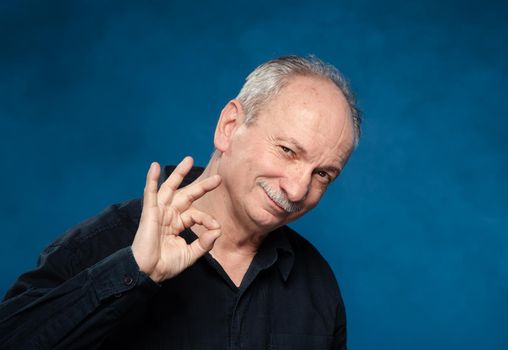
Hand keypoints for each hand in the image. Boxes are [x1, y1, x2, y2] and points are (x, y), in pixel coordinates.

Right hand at [132, 157, 221, 282]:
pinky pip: (150, 193)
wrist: (148, 272)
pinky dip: (151, 179)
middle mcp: (169, 215)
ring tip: (189, 160)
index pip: (196, 214)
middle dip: (202, 186)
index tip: (216, 228)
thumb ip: (205, 243)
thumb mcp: (190, 254)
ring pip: (170, 188)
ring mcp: (159, 212)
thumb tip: (218, 230)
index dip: (208, 219)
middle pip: (186, 195)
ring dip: (179, 173)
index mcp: (177, 223)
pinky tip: (154, 166)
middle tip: (218, 178)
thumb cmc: (165, 264)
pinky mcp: (149, 212)